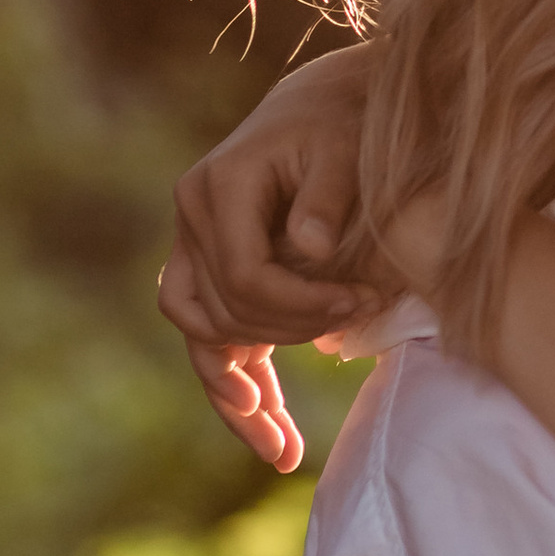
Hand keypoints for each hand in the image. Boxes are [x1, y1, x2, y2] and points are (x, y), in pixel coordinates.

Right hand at [160, 47, 379, 467]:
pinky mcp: (215, 272)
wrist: (325, 107)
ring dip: (238, 395)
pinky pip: (213, 340)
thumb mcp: (345, 149)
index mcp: (215, 189)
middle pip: (221, 312)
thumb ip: (329, 196)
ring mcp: (195, 249)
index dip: (303, 303)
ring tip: (281, 448)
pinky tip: (269, 431)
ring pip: (201, 338)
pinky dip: (237, 384)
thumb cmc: (343, 125)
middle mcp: (191, 221)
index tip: (363, 303)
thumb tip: (313, 250)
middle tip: (354, 333)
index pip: (244, 275)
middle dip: (287, 337)